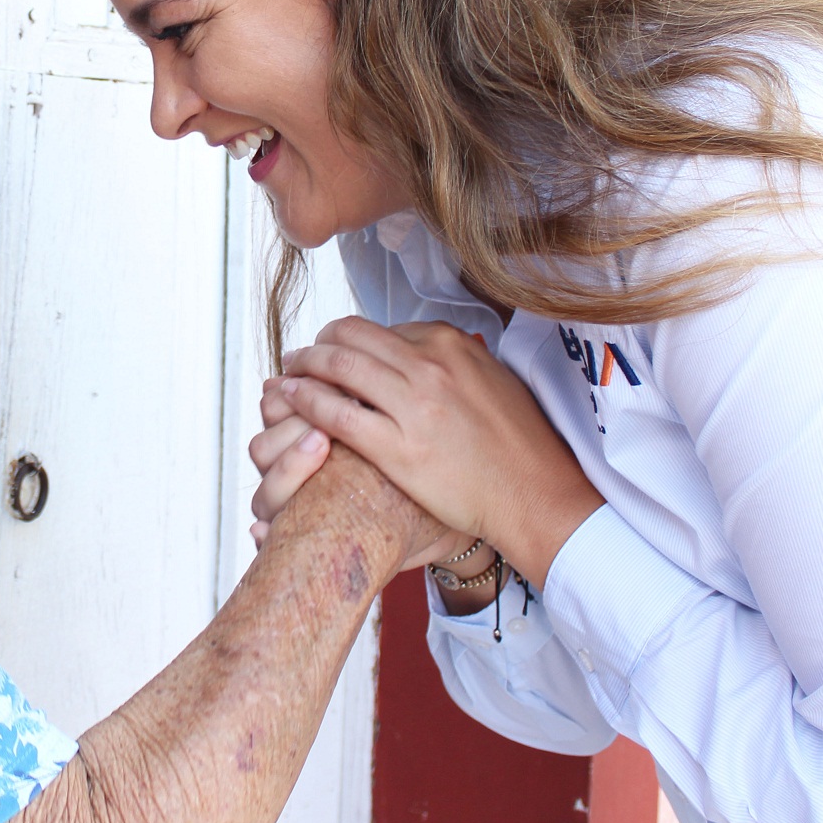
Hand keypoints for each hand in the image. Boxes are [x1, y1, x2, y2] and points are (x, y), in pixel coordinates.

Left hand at [277, 317, 604, 586]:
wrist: (535, 494)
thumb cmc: (517, 443)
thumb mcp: (490, 379)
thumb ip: (450, 360)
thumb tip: (416, 349)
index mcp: (449, 344)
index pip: (379, 328)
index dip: (347, 339)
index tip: (333, 350)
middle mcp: (429, 365)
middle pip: (350, 337)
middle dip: (316, 344)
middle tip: (299, 357)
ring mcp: (413, 406)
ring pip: (337, 367)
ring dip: (302, 366)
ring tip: (287, 375)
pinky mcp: (399, 448)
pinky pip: (338, 414)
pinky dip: (307, 401)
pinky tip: (291, 400)